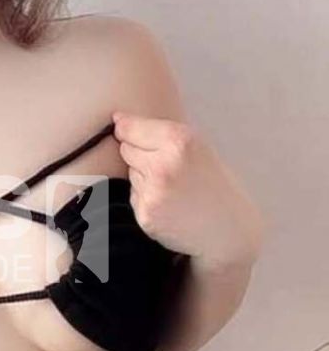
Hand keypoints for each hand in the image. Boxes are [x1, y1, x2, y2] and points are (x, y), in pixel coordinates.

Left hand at [112, 111, 264, 268]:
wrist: (229, 229)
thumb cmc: (215, 185)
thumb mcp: (199, 147)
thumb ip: (163, 134)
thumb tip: (119, 121)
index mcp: (179, 140)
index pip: (130, 127)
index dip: (126, 127)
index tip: (121, 125)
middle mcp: (163, 164)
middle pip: (126, 148)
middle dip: (139, 153)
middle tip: (167, 166)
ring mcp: (152, 191)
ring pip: (129, 172)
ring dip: (144, 176)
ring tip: (173, 187)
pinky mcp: (145, 214)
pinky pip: (133, 196)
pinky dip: (146, 198)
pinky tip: (169, 204)